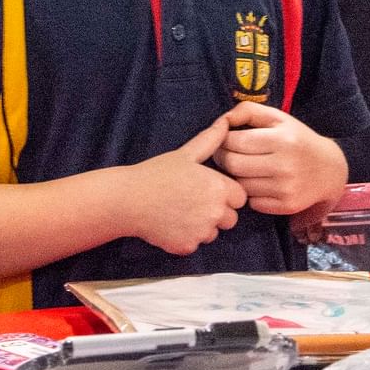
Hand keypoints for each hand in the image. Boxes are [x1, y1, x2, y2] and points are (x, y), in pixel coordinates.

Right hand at [126, 116, 247, 254]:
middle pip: (231, 219)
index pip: (240, 198)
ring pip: (213, 233)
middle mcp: (215, 212)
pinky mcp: (187, 247)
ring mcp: (201, 232)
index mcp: (219, 188)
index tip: (209, 190)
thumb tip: (226, 122)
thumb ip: (211, 140)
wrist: (129, 199)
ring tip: (180, 211)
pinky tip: (171, 223)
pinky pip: (196, 244)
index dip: (227, 194)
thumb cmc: (157, 173)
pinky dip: (186, 238)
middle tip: (193, 201)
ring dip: (203, 226)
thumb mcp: (185, 153)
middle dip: (218, 213)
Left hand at [214, 102, 347, 219]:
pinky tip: (259, 183)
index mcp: (281, 139)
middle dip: (223, 158)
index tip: (225, 139)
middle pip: (233, 165)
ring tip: (244, 168)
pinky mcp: (286, 206)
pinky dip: (251, 193)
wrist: (330, 170)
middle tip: (226, 155)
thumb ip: (249, 111)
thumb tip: (223, 121)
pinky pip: (253, 202)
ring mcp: (286, 188)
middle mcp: (284, 165)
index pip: (234, 141)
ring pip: (241, 185)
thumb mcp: (278, 118)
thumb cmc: (298, 139)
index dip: (223, 140)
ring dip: (236, 177)